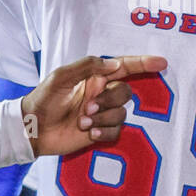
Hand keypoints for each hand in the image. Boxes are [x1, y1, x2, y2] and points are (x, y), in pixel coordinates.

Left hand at [21, 54, 167, 156]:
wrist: (33, 129)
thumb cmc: (43, 99)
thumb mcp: (61, 77)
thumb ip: (87, 66)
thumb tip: (115, 64)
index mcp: (94, 77)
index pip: (124, 67)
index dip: (143, 64)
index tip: (162, 63)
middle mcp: (100, 93)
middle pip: (125, 92)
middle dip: (110, 100)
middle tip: (88, 108)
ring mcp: (101, 113)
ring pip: (122, 113)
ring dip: (104, 118)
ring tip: (83, 123)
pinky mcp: (99, 131)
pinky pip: (117, 131)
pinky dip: (105, 132)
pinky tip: (89, 133)